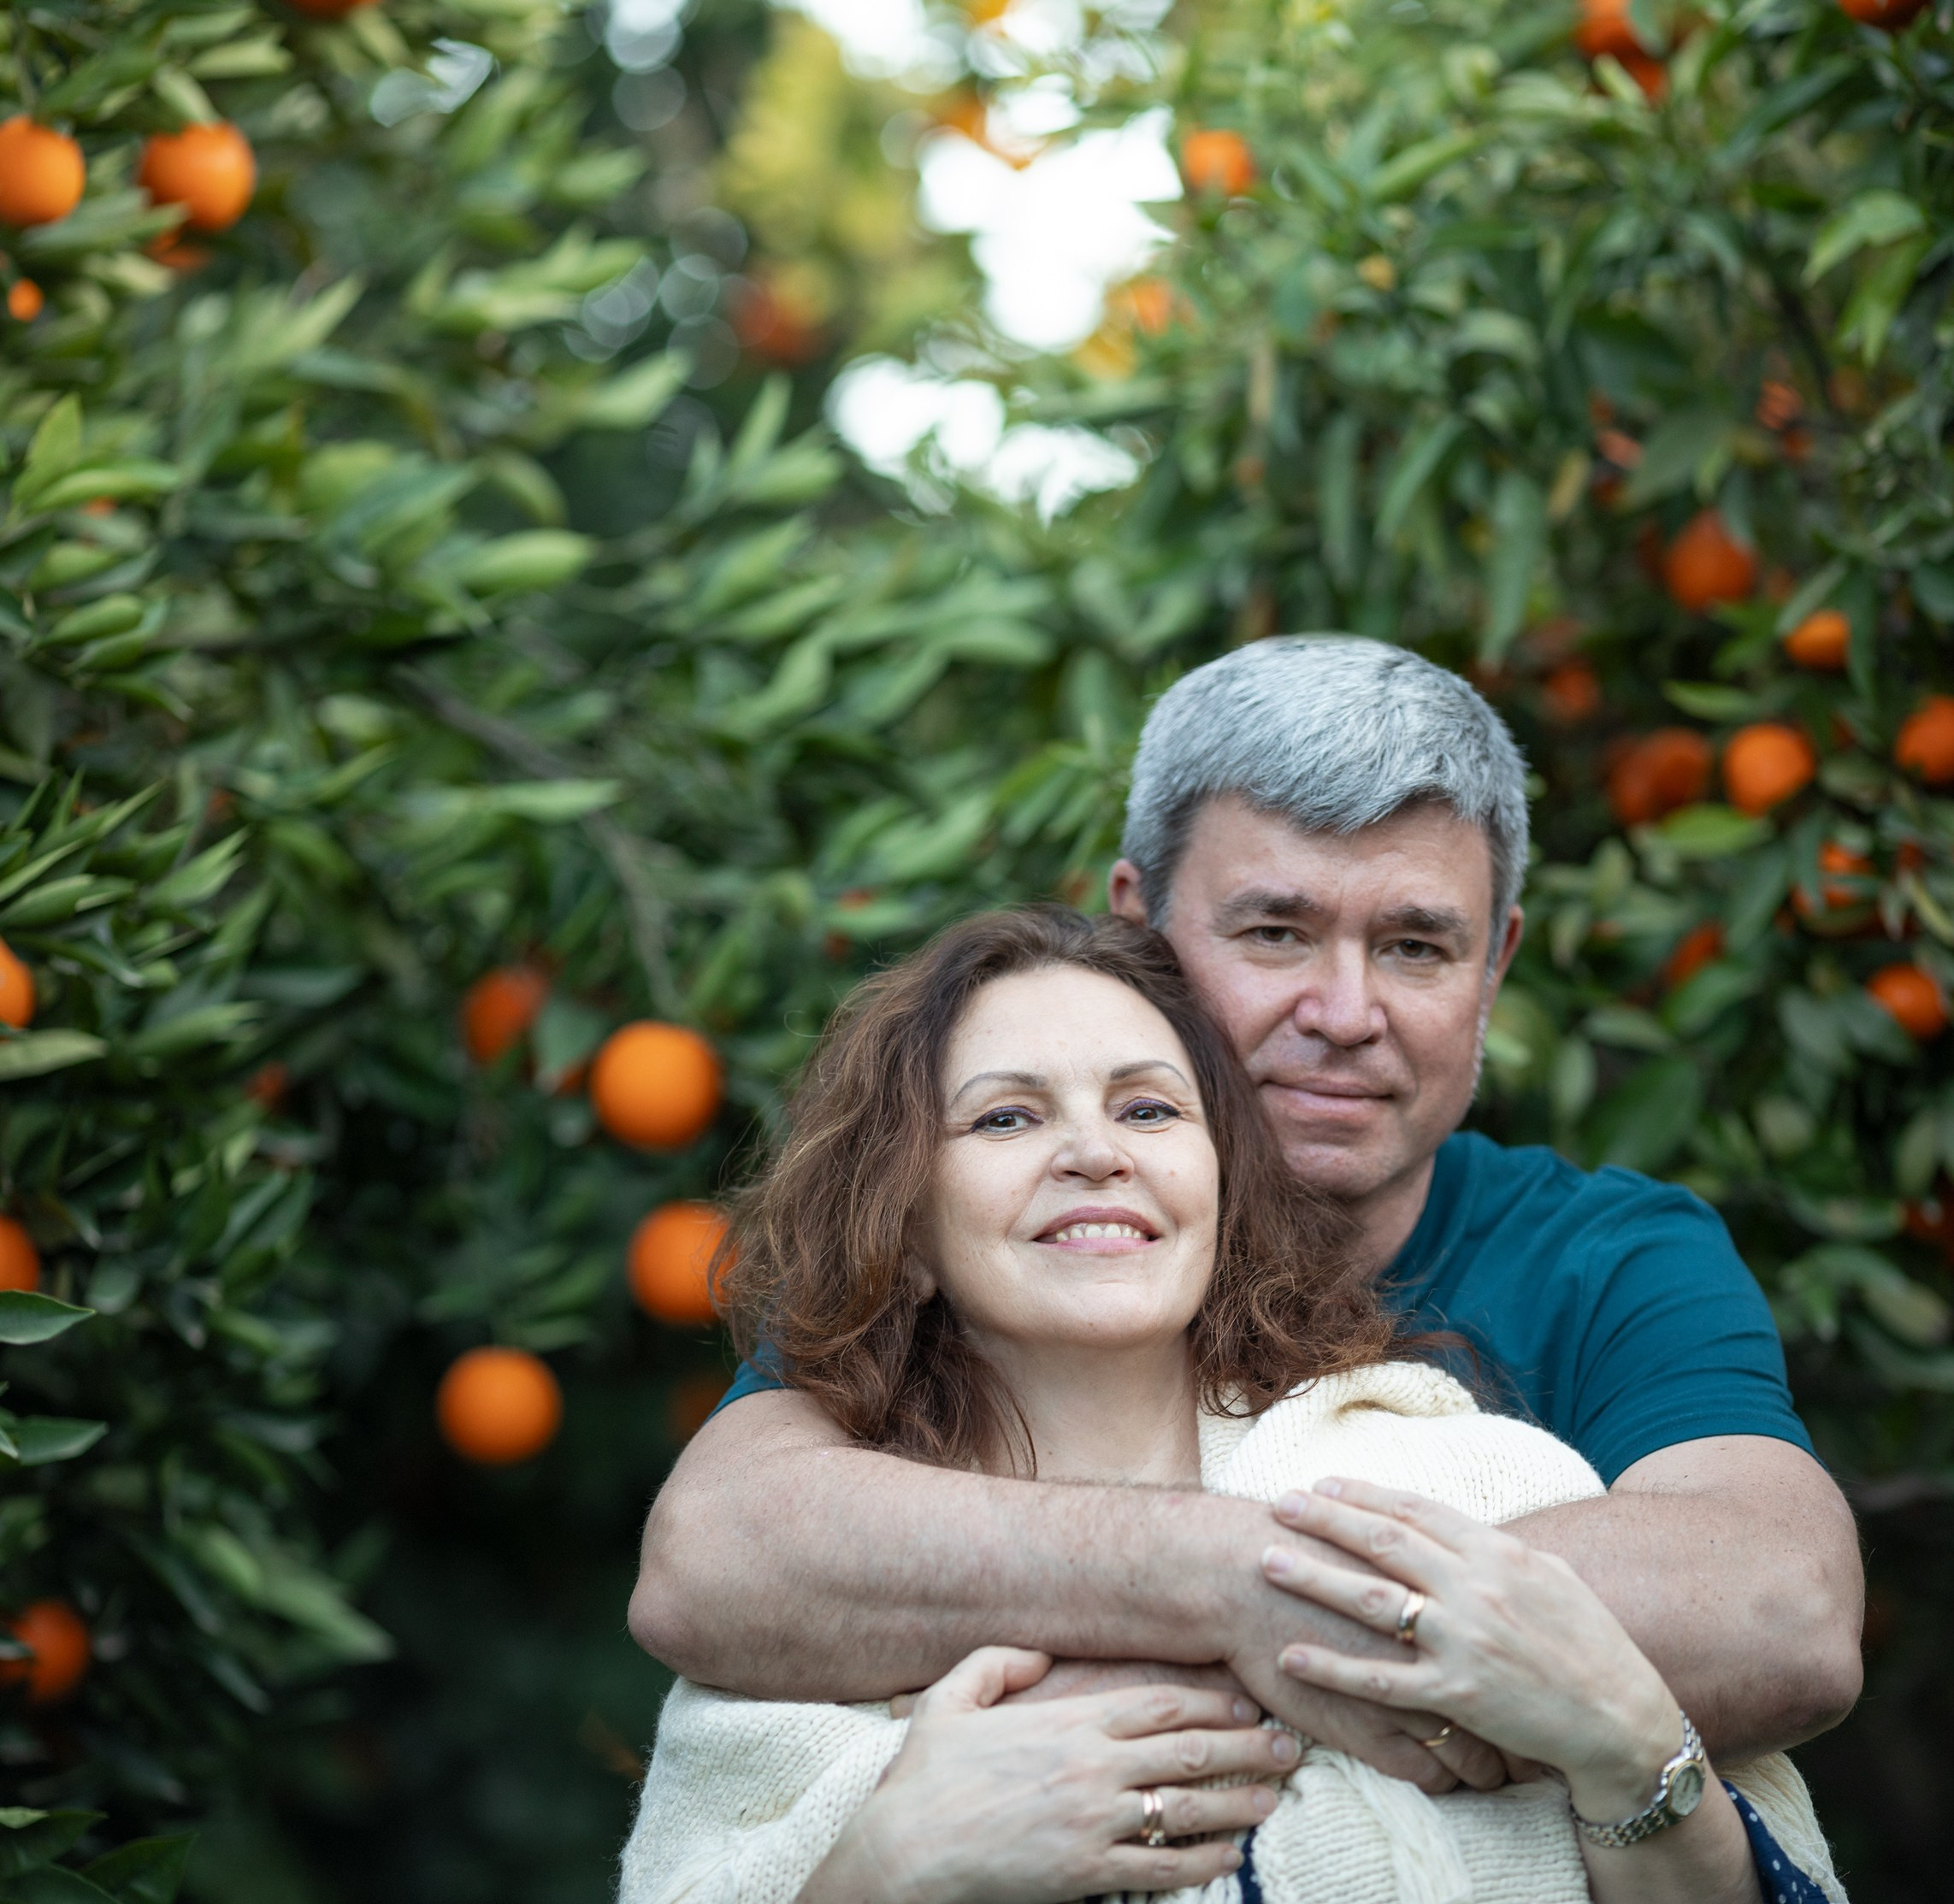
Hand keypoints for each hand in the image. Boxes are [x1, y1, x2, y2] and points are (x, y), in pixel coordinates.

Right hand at [804, 1647, 1295, 1903]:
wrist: (906, 1852)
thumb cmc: (926, 1778)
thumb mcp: (951, 1699)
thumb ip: (999, 1663)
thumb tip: (1043, 1653)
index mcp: (1069, 1723)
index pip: (1159, 1703)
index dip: (1210, 1700)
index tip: (1246, 1702)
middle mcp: (1093, 1768)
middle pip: (1189, 1750)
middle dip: (1245, 1746)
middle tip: (1288, 1746)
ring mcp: (1095, 1823)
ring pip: (1187, 1808)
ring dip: (1239, 1802)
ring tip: (1275, 1798)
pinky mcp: (1089, 1874)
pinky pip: (1163, 1868)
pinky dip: (1205, 1860)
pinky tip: (1233, 1855)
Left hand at [1265, 1478, 1684, 1820]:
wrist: (1622, 1719)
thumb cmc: (1589, 1642)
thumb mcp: (1549, 1573)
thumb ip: (1494, 1547)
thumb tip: (1446, 1525)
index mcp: (1498, 1552)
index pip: (1415, 1510)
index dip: (1363, 1495)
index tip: (1321, 1484)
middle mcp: (1475, 1589)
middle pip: (1382, 1542)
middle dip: (1324, 1519)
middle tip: (1277, 1503)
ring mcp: (1462, 1643)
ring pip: (1370, 1601)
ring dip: (1313, 1578)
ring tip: (1268, 1560)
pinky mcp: (1456, 1696)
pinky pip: (1380, 1681)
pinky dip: (1332, 1668)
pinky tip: (1291, 1656)